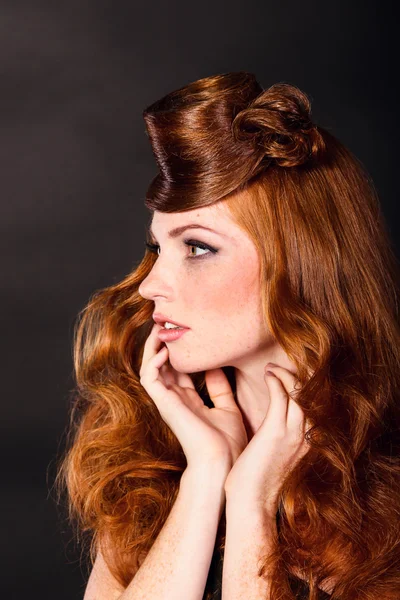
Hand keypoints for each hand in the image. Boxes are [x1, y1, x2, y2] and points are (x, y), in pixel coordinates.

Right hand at [139, 323, 247, 470]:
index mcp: (189, 400)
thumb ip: (219, 387)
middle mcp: (175, 399)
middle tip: (166, 321)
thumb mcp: (227, 407)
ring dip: (152, 347)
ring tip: (159, 328)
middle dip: (162, 342)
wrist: (224, 463)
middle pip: (161, 364)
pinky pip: (150, 378)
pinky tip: (165, 351)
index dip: (178, 350)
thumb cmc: (229, 442)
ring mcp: (168, 401)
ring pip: (150, 368)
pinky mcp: (164, 404)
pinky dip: (153, 362)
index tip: (185, 331)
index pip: (178, 369)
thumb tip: (216, 366)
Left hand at [224, 364, 309, 514]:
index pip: (315, 406)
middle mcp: (306, 436)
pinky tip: (268, 375)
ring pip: (300, 393)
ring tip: (272, 368)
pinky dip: (276, 381)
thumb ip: (279, 438)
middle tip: (278, 368)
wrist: (251, 504)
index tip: (289, 376)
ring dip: (286, 375)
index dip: (305, 387)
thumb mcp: (275, 456)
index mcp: (307, 442)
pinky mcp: (276, 432)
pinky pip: (282, 397)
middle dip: (297, 377)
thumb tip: (271, 426)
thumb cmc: (256, 481)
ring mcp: (293, 434)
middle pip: (312, 396)